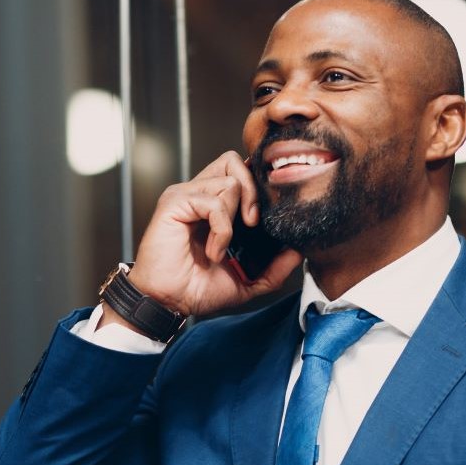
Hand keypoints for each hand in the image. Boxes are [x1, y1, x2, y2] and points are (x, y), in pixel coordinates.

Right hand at [113, 151, 302, 319]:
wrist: (167, 303)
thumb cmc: (197, 290)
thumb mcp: (246, 281)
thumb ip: (274, 269)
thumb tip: (298, 253)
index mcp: (213, 204)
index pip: (239, 172)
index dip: (258, 185)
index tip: (269, 214)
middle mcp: (199, 194)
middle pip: (234, 160)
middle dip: (253, 189)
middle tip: (254, 223)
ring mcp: (185, 195)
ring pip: (229, 179)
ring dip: (234, 218)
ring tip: (224, 247)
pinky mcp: (174, 202)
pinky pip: (214, 202)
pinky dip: (221, 230)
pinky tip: (213, 251)